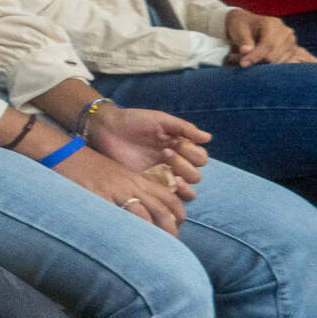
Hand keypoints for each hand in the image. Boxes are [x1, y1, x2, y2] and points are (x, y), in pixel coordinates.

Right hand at [53, 142, 189, 233]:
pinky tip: (126, 243)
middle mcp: (130, 186)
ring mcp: (114, 192)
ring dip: (150, 235)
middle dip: (170, 231)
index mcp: (138, 180)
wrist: (65, 153)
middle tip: (170, 246)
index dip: (179, 215)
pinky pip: (115, 217)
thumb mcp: (118, 175)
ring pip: (143, 217)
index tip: (177, 228)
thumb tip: (148, 212)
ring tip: (151, 251)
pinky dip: (124, 231)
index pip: (169, 198)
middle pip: (161, 211)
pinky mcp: (97, 197)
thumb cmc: (91, 167)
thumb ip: (134, 189)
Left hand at [82, 104, 207, 188]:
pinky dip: (175, 194)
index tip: (176, 143)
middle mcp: (174, 164)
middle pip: (196, 175)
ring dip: (184, 183)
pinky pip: (169, 197)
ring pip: (188, 190)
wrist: (108, 128)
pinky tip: (168, 183)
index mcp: (179, 148)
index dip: (193, 153)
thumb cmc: (134, 120)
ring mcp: (162, 176)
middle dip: (186, 166)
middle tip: (165, 153)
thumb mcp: (160, 120)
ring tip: (171, 172)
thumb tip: (208, 138)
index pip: (200, 158)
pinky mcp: (149, 185)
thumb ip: (184, 128)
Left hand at [226, 9, 303, 66]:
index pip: (268, 44)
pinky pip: (286, 63)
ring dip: (265, 64)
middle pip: (276, 54)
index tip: (243, 63)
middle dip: (260, 61)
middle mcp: (286, 32)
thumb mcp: (239, 30)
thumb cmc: (244, 27)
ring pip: (281, 61)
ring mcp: (291, 42)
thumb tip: (246, 51)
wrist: (250, 26)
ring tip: (251, 59)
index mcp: (273, 24)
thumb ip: (244, 41)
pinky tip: (262, 61)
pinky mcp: (293, 51)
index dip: (257, 55)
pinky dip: (273, 66)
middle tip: (244, 62)